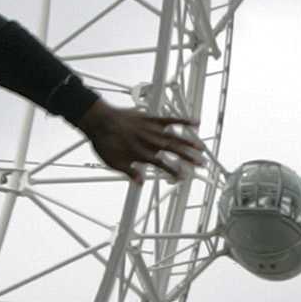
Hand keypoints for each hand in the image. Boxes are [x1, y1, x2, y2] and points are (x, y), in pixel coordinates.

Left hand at [76, 103, 204, 180]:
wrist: (99, 120)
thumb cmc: (104, 141)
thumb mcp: (113, 162)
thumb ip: (129, 172)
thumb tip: (140, 183)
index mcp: (142, 154)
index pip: (163, 165)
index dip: (174, 172)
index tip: (184, 177)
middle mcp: (149, 141)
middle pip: (173, 151)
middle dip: (189, 158)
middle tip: (202, 164)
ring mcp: (151, 128)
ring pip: (174, 136)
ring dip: (189, 143)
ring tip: (201, 148)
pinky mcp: (150, 118)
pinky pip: (169, 119)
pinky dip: (182, 120)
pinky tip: (195, 122)